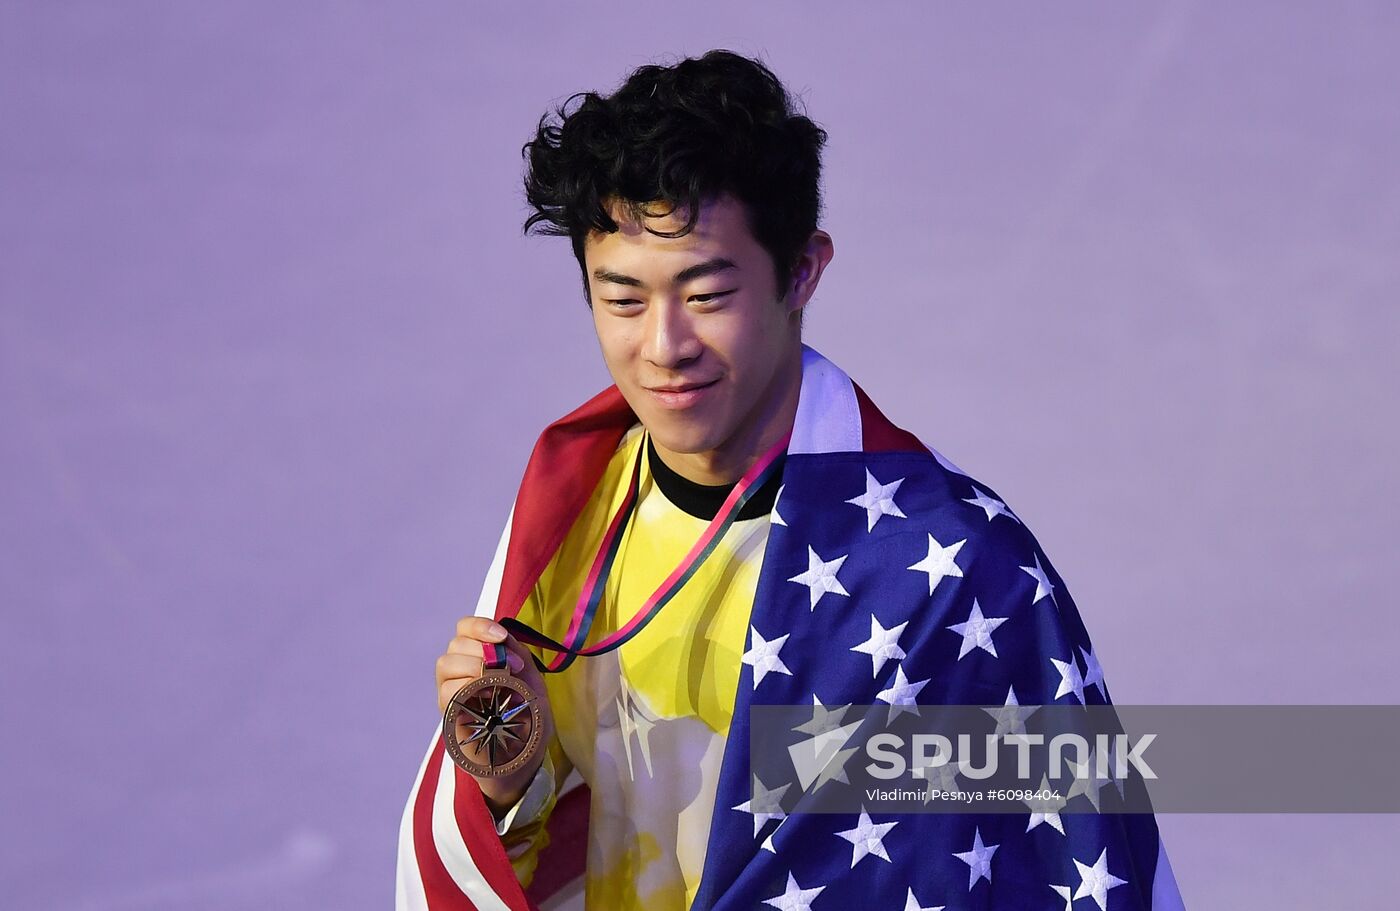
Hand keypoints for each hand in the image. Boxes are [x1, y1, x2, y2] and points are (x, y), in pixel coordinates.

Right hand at [436, 616, 554, 814]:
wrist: (525, 757)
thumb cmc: (529, 718)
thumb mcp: (531, 679)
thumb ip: (517, 654)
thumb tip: (503, 637)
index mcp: (479, 657)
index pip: (465, 628)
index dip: (480, 626)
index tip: (501, 637)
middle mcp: (460, 671)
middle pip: (456, 643)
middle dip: (484, 648)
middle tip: (512, 666)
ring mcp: (452, 692)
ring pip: (446, 663)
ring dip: (474, 665)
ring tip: (498, 681)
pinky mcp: (449, 714)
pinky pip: (447, 691)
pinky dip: (467, 687)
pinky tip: (488, 695)